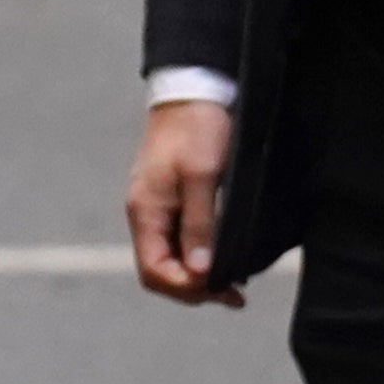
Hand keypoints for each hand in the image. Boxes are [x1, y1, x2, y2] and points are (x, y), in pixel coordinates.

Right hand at [126, 98, 239, 303]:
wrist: (195, 87)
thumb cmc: (197, 126)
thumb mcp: (202, 174)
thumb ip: (200, 224)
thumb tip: (201, 271)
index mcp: (147, 211)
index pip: (155, 271)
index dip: (186, 288)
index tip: (220, 289)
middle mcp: (149, 215)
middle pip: (163, 271)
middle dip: (196, 289)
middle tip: (235, 295)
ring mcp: (161, 208)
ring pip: (175, 258)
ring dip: (202, 275)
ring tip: (236, 284)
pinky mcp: (177, 199)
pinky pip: (184, 240)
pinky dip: (204, 256)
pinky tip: (228, 258)